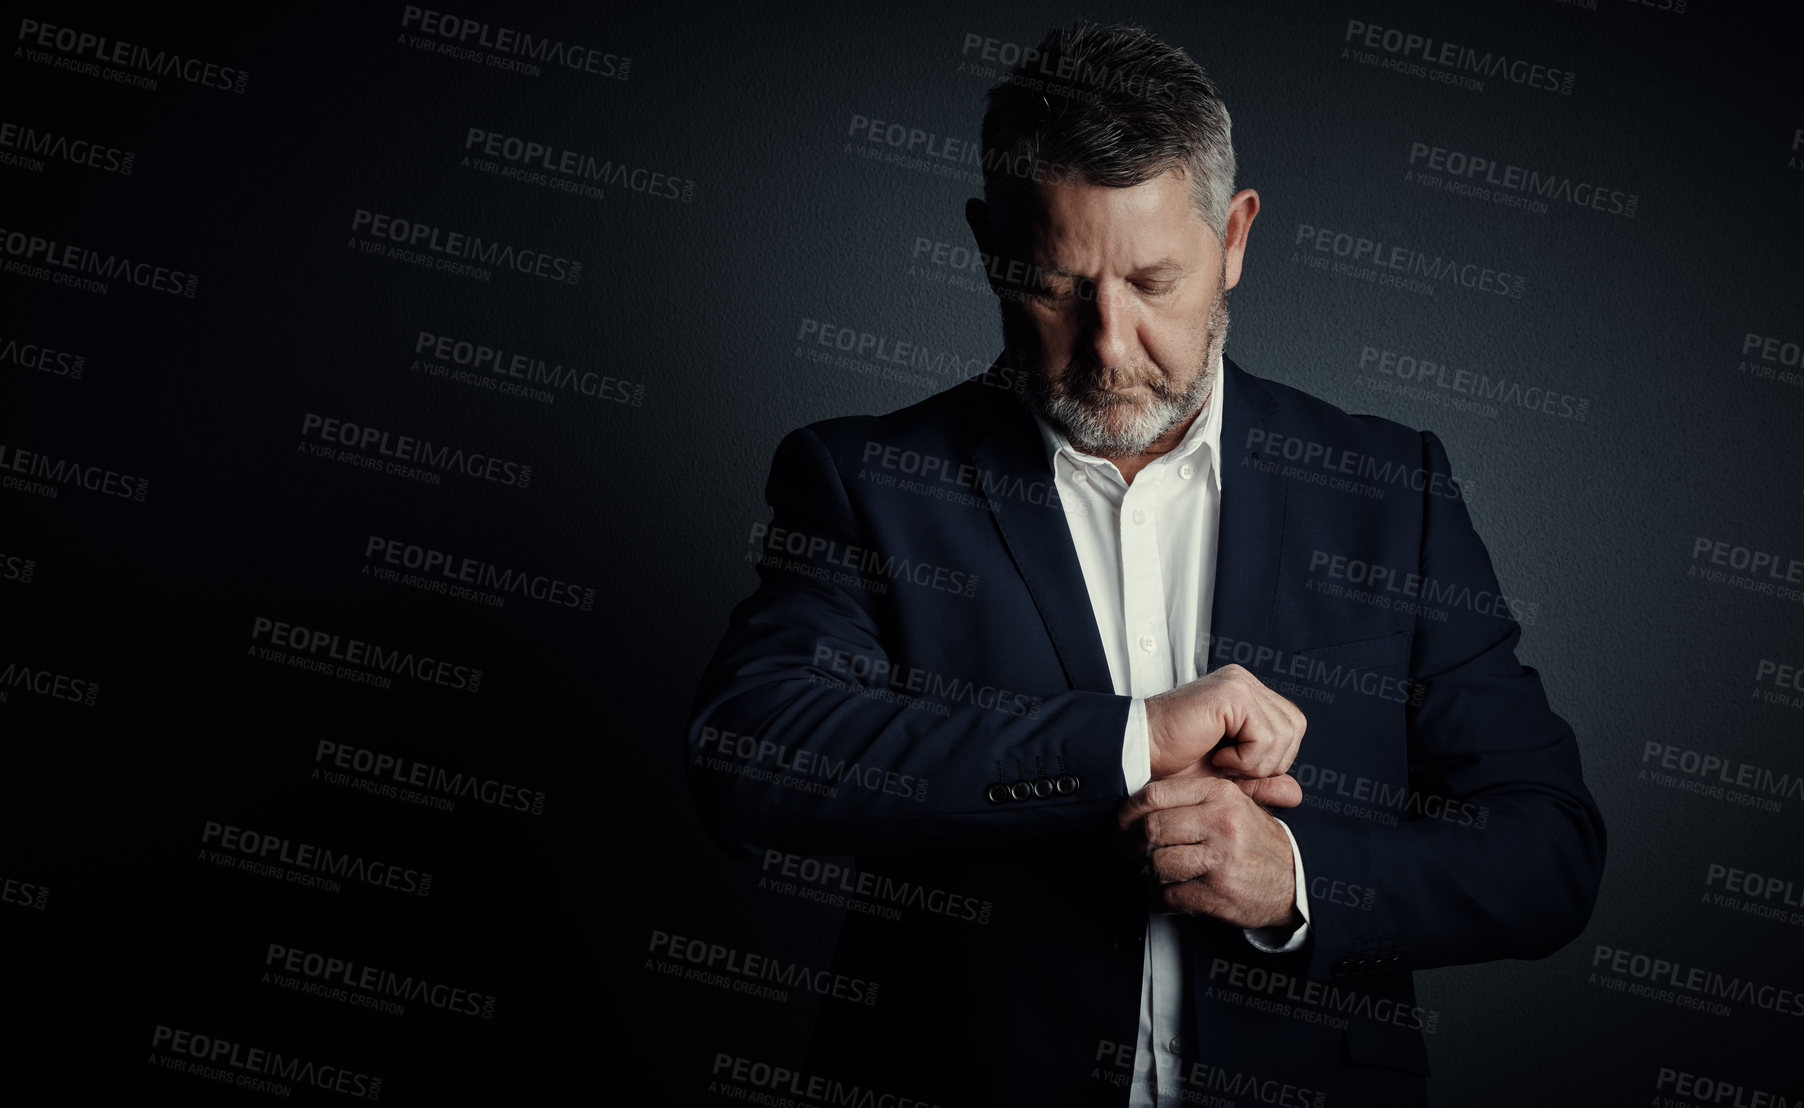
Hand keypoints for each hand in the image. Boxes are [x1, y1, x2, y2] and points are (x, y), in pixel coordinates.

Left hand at [1116, 775, 1301, 929]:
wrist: (1295, 879)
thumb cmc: (1256, 842)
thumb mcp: (1234, 805)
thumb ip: (1192, 799)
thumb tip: (1137, 804)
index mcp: (1219, 795)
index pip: (1153, 796)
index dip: (1127, 814)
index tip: (1120, 826)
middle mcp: (1220, 822)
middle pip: (1151, 830)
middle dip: (1132, 846)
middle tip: (1129, 853)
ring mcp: (1219, 858)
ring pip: (1157, 864)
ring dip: (1149, 875)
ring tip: (1156, 875)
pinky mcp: (1218, 892)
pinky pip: (1169, 895)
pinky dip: (1161, 900)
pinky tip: (1169, 896)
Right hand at [1145, 664, 1304, 804]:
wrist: (1141, 754)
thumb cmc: (1174, 763)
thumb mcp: (1229, 778)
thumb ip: (1263, 782)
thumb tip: (1298, 793)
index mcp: (1246, 694)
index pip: (1291, 726)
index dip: (1272, 758)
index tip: (1235, 768)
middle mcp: (1244, 682)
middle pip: (1294, 727)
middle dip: (1269, 761)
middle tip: (1230, 768)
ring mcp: (1239, 683)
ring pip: (1285, 732)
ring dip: (1256, 762)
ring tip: (1222, 762)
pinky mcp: (1233, 693)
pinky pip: (1265, 735)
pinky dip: (1246, 758)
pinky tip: (1217, 756)